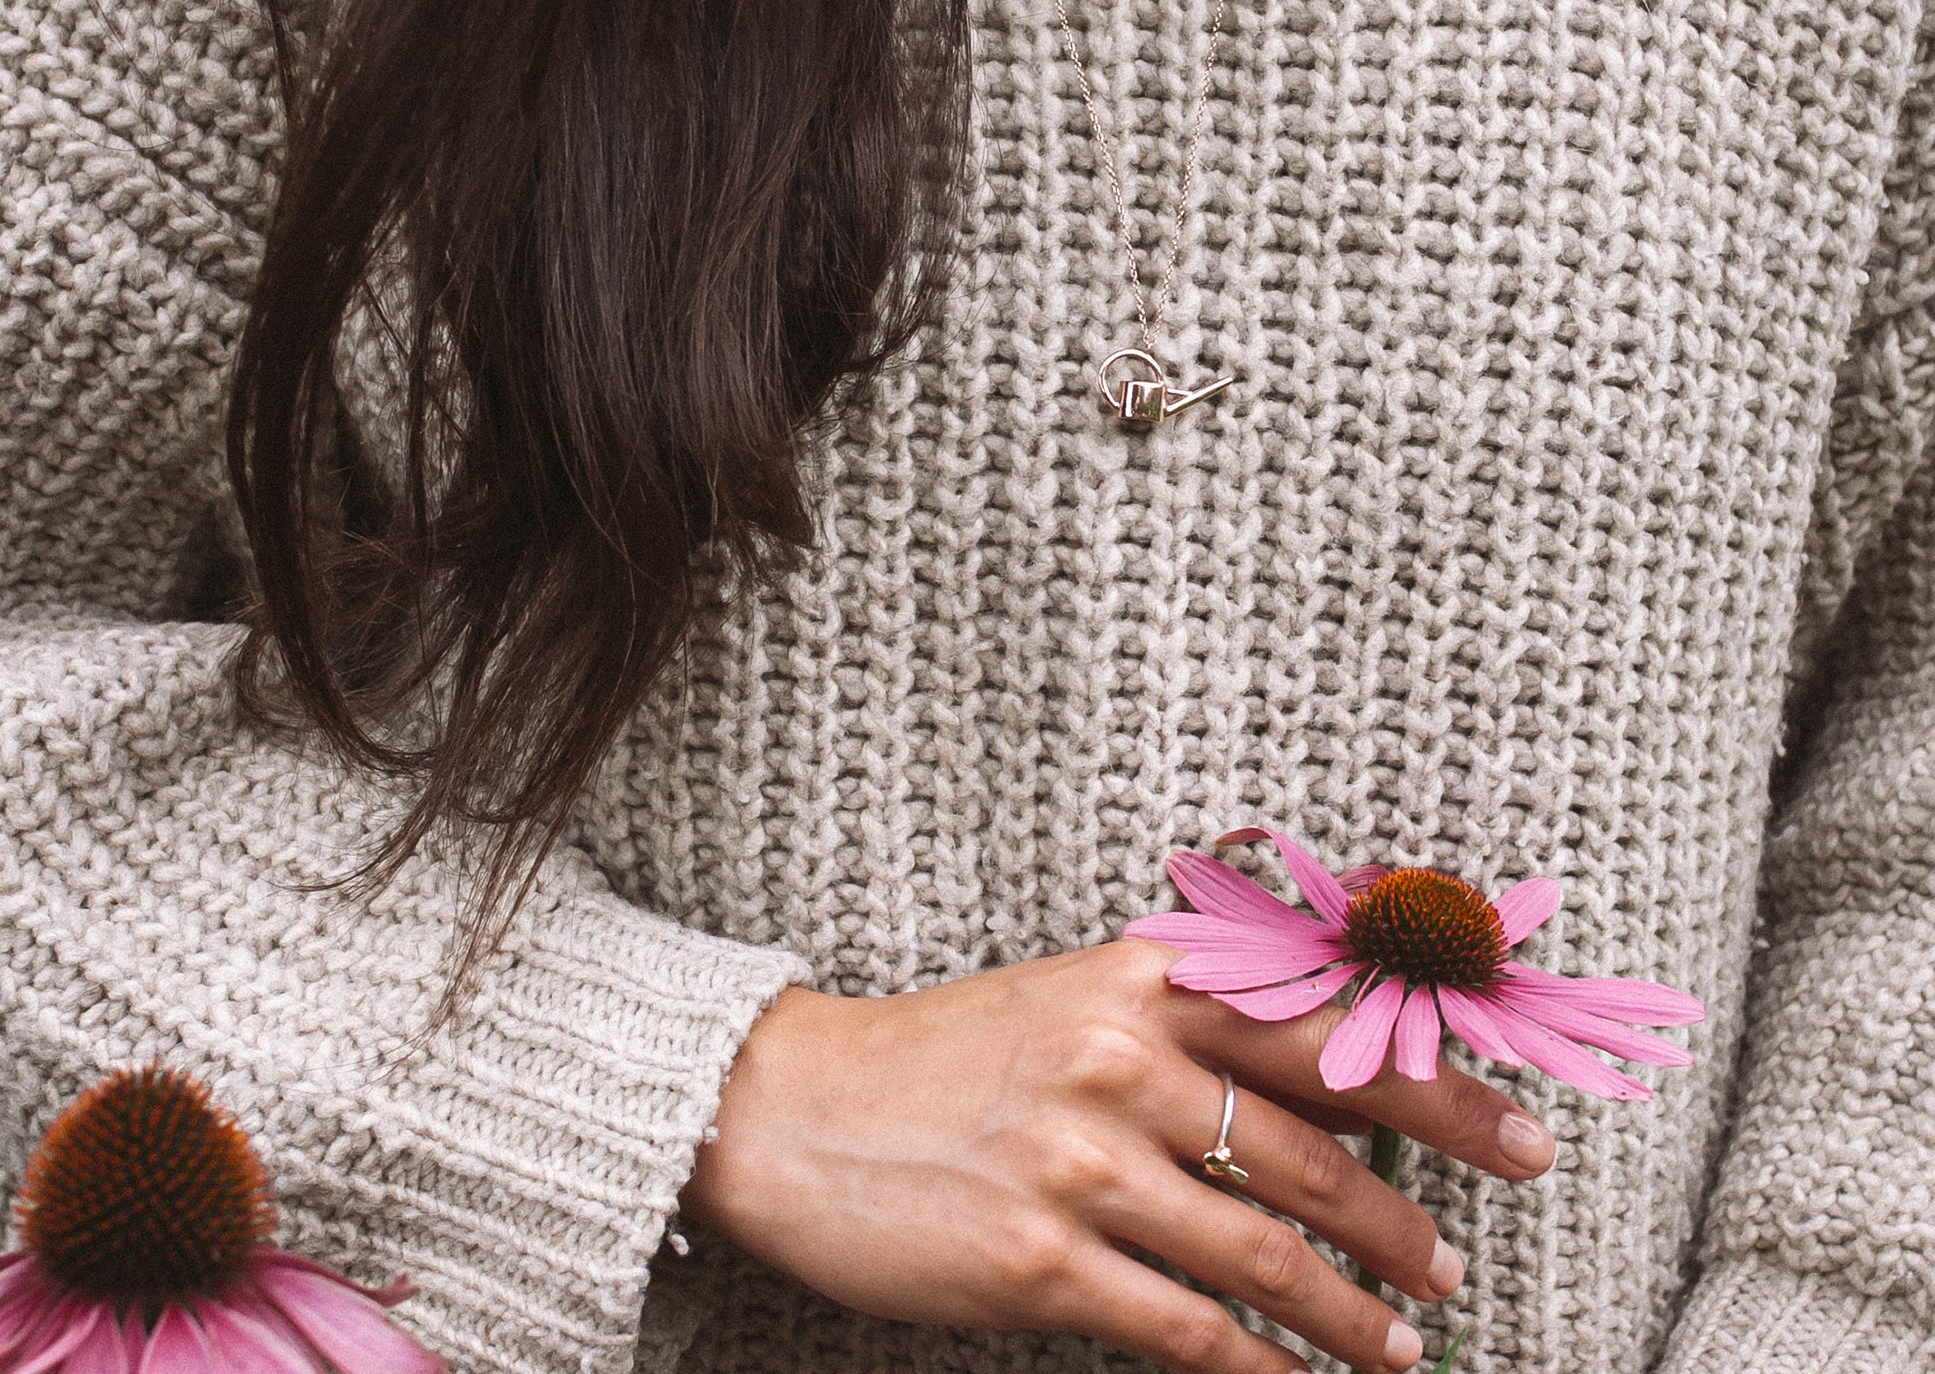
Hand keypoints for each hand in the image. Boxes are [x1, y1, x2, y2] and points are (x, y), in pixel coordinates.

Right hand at [679, 939, 1555, 1373]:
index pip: (1323, 1030)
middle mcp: (1122, 1061)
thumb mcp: (1066, 998)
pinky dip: (1263, 1371)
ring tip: (1406, 1343)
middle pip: (1315, 1150)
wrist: (794, 1108)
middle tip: (1465, 1265)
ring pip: (1267, 1254)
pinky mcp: (1043, 1261)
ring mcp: (1083, 1163)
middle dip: (1412, 1219)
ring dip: (1354, 1312)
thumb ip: (1180, 1015)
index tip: (1523, 1134)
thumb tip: (1313, 1072)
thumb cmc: (943, 1055)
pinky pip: (1189, 1331)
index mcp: (1138, 983)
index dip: (1439, 1084)